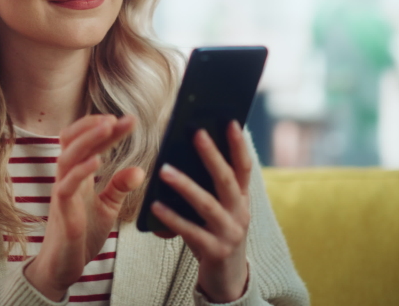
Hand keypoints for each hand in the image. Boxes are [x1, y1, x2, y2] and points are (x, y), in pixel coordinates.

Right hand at [24, 114, 144, 300]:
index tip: (130, 120)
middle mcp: (66, 178)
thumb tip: (138, 169)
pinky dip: (81, 170)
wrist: (64, 266)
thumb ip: (119, 187)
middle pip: (72, 140)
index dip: (108, 130)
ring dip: (88, 139)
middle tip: (121, 118)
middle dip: (95, 125)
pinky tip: (98, 161)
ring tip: (108, 126)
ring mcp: (62, 192)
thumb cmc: (82, 234)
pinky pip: (67, 184)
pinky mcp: (61, 210)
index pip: (89, 143)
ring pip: (67, 156)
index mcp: (77, 175)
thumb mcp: (107, 207)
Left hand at [150, 120, 251, 302]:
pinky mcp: (215, 252)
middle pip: (226, 179)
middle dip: (211, 155)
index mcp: (241, 198)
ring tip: (164, 169)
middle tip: (195, 132)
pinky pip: (191, 232)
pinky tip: (155, 205)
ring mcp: (230, 233)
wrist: (227, 278)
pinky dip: (173, 218)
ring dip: (185, 185)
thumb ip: (207, 186)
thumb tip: (181, 152)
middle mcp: (240, 213)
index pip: (243, 166)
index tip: (230, 120)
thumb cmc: (214, 232)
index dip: (238, 144)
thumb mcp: (217, 208)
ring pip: (207, 204)